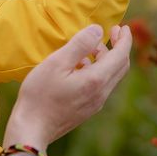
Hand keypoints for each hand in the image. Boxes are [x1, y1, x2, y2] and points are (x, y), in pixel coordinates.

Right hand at [4, 24, 131, 152]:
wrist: (32, 129)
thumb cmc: (40, 94)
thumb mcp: (57, 63)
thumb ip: (79, 45)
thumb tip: (97, 30)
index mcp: (96, 80)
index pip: (121, 55)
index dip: (124, 39)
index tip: (122, 26)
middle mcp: (101, 93)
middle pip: (120, 67)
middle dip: (119, 47)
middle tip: (112, 32)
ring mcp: (95, 103)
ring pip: (110, 76)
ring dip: (106, 59)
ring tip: (91, 47)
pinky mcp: (87, 109)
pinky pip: (101, 85)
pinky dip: (98, 70)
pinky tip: (80, 67)